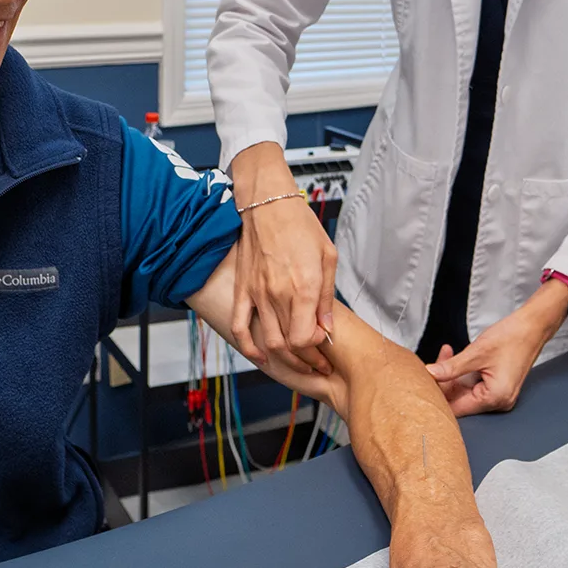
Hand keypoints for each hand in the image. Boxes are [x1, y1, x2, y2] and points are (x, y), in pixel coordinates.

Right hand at [228, 142, 337, 375]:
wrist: (267, 203)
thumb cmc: (300, 224)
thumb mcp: (328, 256)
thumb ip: (326, 296)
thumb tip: (326, 326)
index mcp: (303, 287)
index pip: (304, 338)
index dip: (315, 350)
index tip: (324, 347)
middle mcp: (278, 295)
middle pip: (288, 346)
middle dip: (305, 361)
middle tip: (316, 364)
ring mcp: (257, 294)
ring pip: (267, 341)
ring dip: (283, 359)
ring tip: (297, 362)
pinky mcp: (242, 290)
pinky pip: (240, 326)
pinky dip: (249, 347)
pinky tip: (261, 357)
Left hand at [425, 281, 567, 416]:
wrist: (532, 327)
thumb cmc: (511, 338)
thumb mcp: (476, 353)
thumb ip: (451, 367)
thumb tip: (429, 374)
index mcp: (494, 398)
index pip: (456, 408)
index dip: (438, 395)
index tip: (424, 380)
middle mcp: (498, 402)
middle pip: (459, 400)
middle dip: (444, 382)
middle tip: (434, 361)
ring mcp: (498, 396)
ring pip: (464, 391)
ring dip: (451, 375)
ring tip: (445, 353)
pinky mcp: (497, 387)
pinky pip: (473, 385)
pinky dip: (462, 372)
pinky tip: (454, 356)